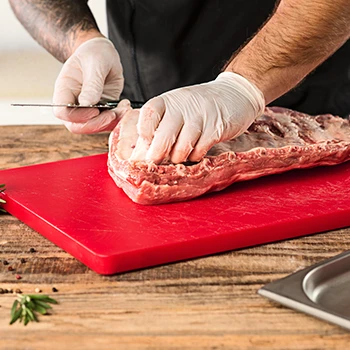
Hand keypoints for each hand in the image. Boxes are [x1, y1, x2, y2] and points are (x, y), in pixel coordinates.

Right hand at [53, 37, 123, 132]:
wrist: (104, 54)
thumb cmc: (95, 54)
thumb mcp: (96, 63)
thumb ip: (92, 84)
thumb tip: (87, 104)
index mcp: (65, 89)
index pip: (62, 112)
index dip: (77, 116)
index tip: (95, 110)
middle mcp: (74, 102)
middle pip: (76, 126)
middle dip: (96, 125)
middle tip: (113, 114)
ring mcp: (87, 109)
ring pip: (94, 127)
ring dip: (111, 123)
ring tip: (124, 108)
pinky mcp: (102, 110)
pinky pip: (107, 123)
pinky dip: (118, 119)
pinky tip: (125, 107)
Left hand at [130, 72, 264, 163]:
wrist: (235, 94)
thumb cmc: (199, 106)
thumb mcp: (176, 110)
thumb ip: (157, 129)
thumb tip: (138, 156)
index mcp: (168, 101)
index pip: (149, 113)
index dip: (144, 131)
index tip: (147, 142)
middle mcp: (183, 107)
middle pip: (164, 136)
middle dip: (157, 154)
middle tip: (157, 161)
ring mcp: (201, 117)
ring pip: (181, 148)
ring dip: (177, 157)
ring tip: (179, 155)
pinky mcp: (216, 129)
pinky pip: (199, 151)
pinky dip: (194, 156)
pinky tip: (195, 151)